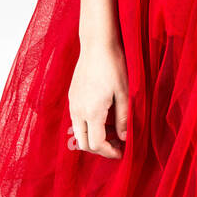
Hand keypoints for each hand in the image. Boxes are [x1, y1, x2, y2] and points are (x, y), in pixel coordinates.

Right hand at [68, 37, 128, 159]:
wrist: (97, 44)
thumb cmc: (113, 65)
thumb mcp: (124, 93)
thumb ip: (123, 118)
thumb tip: (124, 138)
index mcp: (91, 112)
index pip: (96, 145)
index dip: (109, 153)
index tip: (122, 153)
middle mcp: (77, 111)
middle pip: (83, 143)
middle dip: (100, 149)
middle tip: (117, 145)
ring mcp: (72, 103)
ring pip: (78, 131)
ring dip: (93, 136)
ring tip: (112, 129)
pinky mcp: (72, 95)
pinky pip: (77, 118)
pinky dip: (88, 125)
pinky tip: (103, 115)